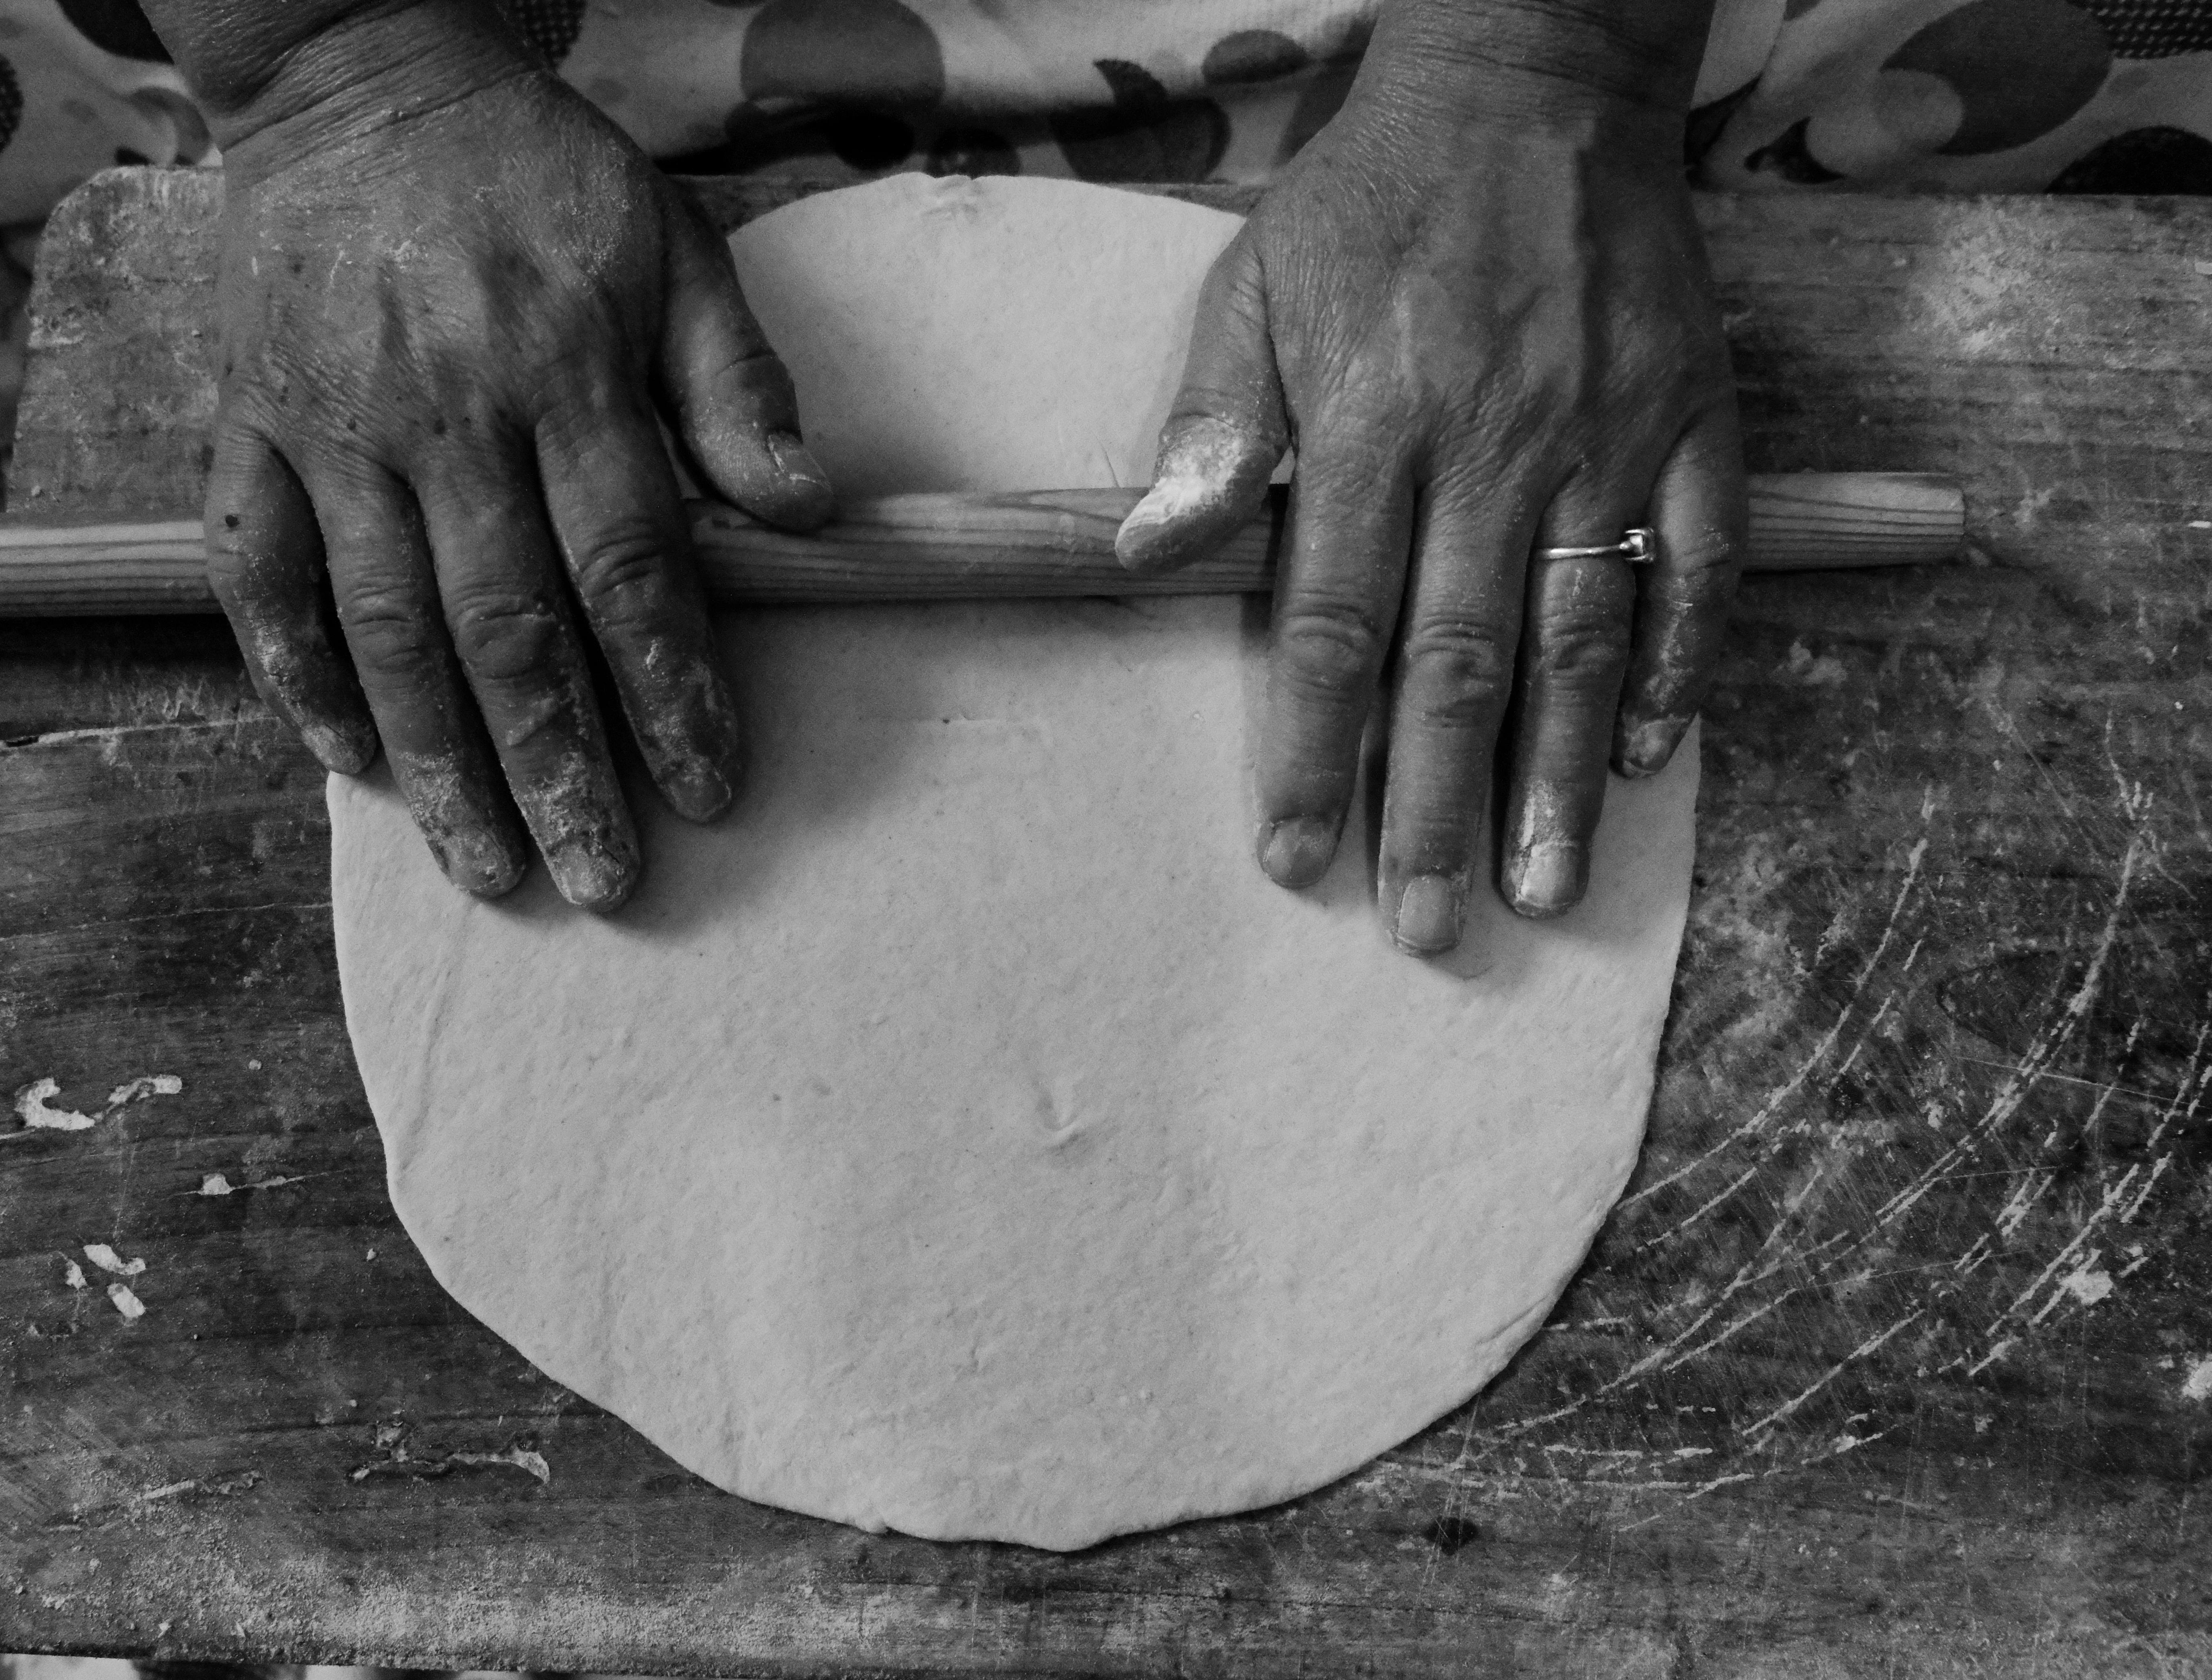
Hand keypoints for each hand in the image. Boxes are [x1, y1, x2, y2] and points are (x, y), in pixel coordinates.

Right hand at [194, 16, 830, 905]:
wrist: (356, 80)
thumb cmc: (535, 175)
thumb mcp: (671, 243)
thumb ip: (737, 383)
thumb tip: (805, 514)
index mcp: (563, 369)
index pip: (631, 564)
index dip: (672, 688)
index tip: (707, 787)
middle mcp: (443, 413)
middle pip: (506, 625)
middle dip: (558, 767)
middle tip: (600, 879)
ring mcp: (330, 426)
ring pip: (381, 625)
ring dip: (439, 760)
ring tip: (488, 865)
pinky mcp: (246, 425)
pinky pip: (256, 574)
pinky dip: (295, 675)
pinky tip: (352, 764)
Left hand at [1117, 1, 1740, 954]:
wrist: (1535, 88)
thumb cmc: (1375, 202)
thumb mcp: (1254, 285)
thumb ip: (1212, 428)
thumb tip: (1148, 555)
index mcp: (1375, 426)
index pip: (1330, 626)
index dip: (1310, 751)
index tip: (1297, 858)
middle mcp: (1497, 449)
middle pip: (1459, 662)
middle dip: (1437, 806)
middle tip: (1430, 926)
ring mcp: (1609, 441)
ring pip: (1582, 638)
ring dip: (1560, 776)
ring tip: (1544, 887)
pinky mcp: (1695, 420)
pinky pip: (1697, 566)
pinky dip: (1678, 667)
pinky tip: (1649, 760)